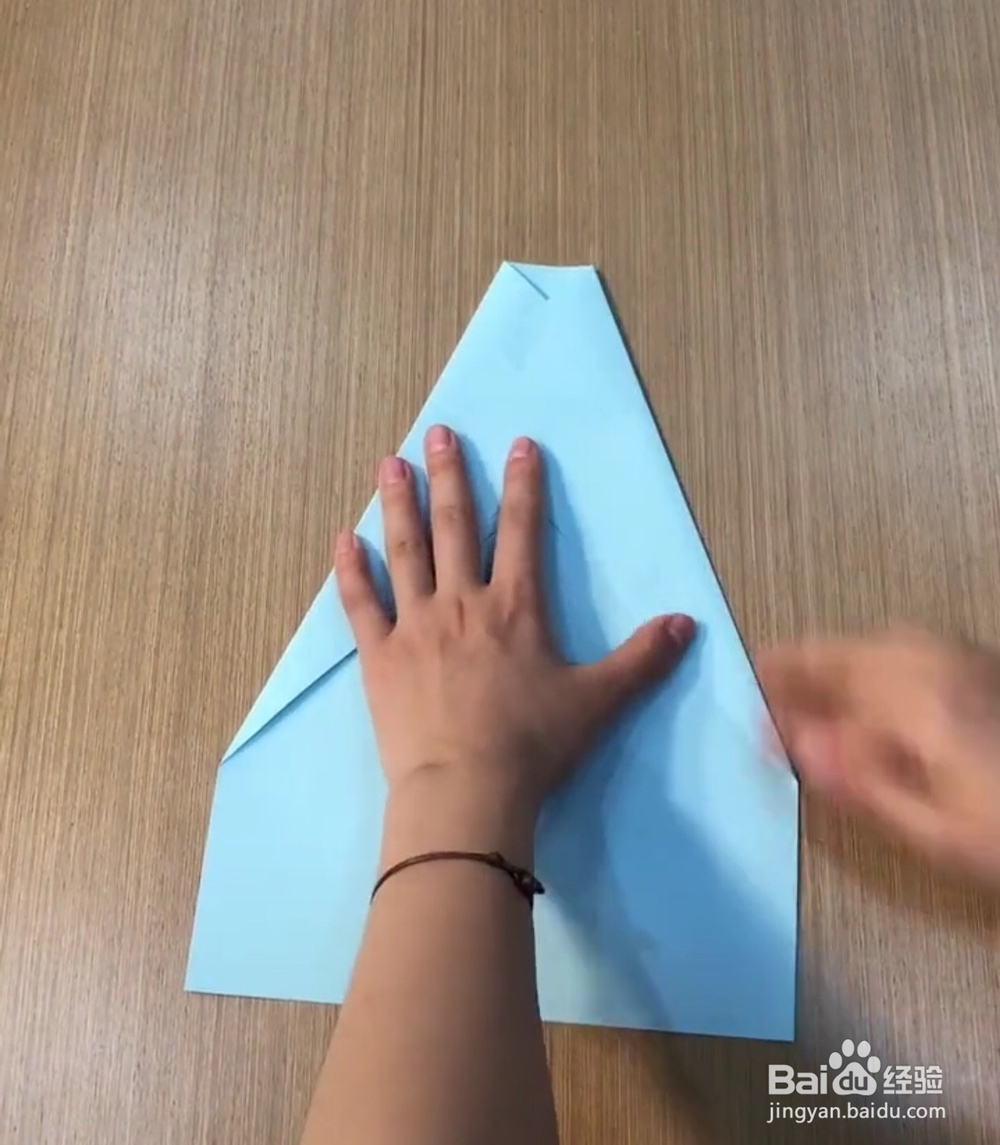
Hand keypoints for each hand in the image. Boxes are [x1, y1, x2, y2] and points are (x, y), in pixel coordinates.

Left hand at [335, 425, 694, 862]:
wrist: (466, 789)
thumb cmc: (533, 745)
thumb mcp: (599, 701)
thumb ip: (642, 659)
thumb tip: (688, 623)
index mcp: (516, 607)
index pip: (523, 532)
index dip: (524, 485)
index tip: (519, 444)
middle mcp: (463, 602)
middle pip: (456, 526)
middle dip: (449, 475)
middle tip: (437, 432)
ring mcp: (416, 625)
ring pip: (406, 551)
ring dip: (398, 504)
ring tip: (388, 462)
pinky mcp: (380, 656)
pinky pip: (361, 604)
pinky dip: (351, 570)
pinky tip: (343, 538)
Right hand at [760, 626, 999, 885]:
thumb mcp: (936, 830)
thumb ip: (860, 781)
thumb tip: (797, 742)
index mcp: (914, 699)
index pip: (821, 680)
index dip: (780, 699)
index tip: (751, 723)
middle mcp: (936, 663)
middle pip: (847, 651)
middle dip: (802, 670)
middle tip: (767, 699)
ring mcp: (966, 659)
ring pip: (881, 645)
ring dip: (838, 665)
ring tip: (811, 696)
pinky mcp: (984, 668)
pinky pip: (912, 650)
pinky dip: (875, 666)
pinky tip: (874, 697)